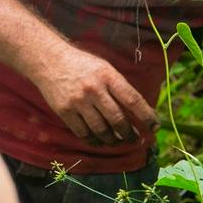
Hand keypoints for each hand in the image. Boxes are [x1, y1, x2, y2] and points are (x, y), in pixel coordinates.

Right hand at [31, 46, 157, 145]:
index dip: (146, 116)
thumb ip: (119, 87)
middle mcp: (94, 89)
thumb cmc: (83, 65)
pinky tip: (100, 141)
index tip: (154, 126)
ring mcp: (78, 101)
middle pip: (117, 119)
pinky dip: (94, 141)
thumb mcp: (104, 68)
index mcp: (108, 75)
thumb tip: (138, 111)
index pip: (132, 99)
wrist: (49, 60)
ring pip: (101, 130)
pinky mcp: (65, 111)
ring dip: (113, 140)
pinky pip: (83, 133)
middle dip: (129, 134)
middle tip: (135, 139)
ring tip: (118, 141)